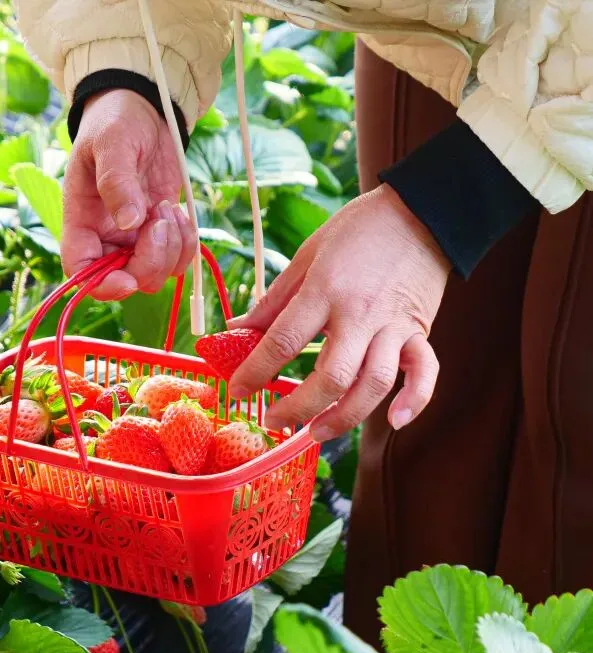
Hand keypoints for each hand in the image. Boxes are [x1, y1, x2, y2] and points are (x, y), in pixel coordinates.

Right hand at [62, 89, 196, 298]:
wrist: (143, 111)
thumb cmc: (115, 122)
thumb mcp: (111, 142)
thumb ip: (117, 181)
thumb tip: (129, 222)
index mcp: (82, 222)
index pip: (82, 272)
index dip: (103, 286)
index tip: (129, 277)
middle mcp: (107, 238)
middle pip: (128, 279)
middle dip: (152, 259)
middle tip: (161, 217)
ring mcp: (136, 240)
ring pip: (157, 275)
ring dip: (173, 248)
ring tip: (167, 207)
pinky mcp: (162, 234)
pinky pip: (179, 259)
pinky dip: (187, 243)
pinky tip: (180, 213)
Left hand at [228, 184, 450, 440]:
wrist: (420, 210)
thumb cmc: (356, 231)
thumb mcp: (306, 256)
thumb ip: (274, 299)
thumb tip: (236, 328)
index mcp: (324, 290)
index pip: (283, 341)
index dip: (255, 372)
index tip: (236, 390)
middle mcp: (359, 314)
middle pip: (330, 377)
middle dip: (297, 408)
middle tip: (273, 419)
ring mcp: (393, 326)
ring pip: (373, 384)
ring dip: (344, 417)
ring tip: (316, 432)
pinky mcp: (419, 331)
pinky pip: (425, 372)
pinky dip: (414, 400)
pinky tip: (396, 422)